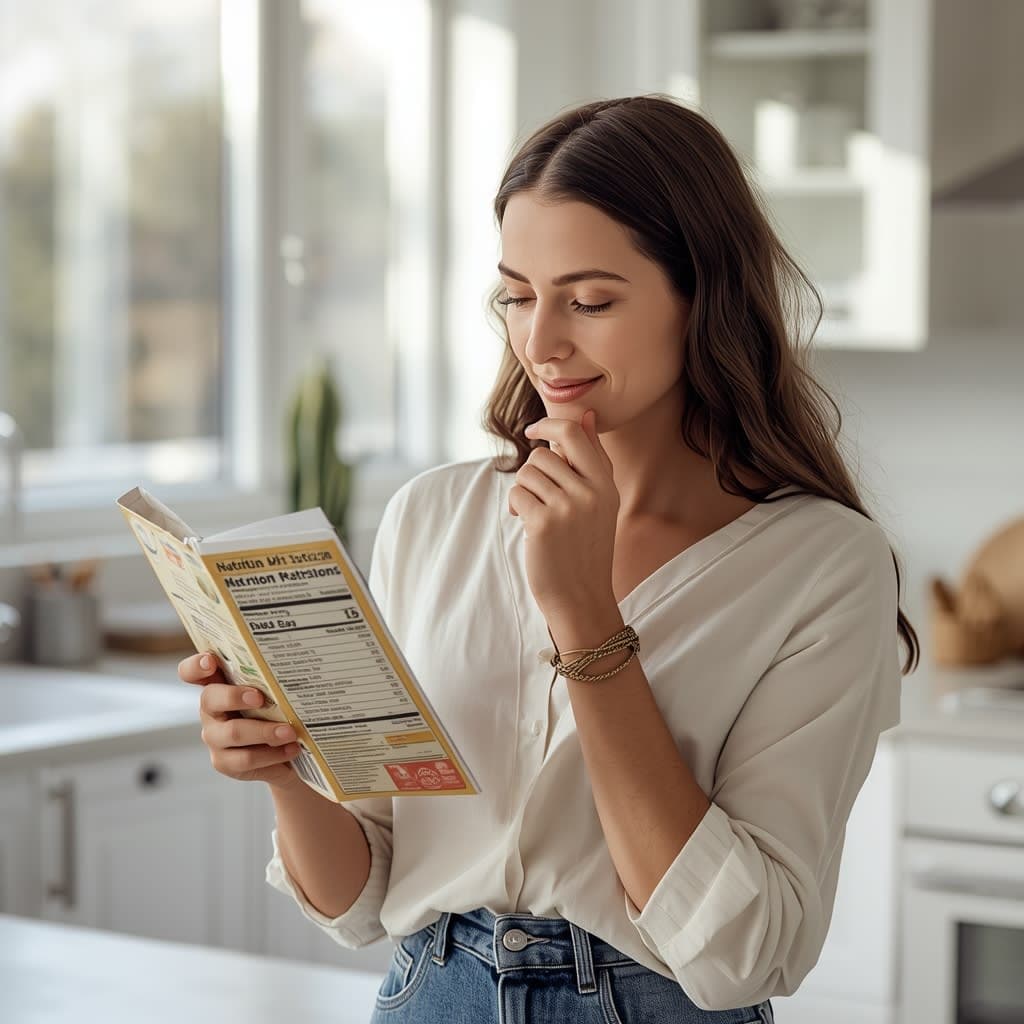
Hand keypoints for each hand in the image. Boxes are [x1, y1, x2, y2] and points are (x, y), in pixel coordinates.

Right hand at [178, 652, 302, 789]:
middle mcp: (211, 710)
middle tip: (260, 698)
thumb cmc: (278, 711)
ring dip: (265, 732)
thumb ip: (271, 680)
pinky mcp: (224, 762)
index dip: (196, 665)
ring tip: (290, 732)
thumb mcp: (274, 693)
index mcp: (219, 685)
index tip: (210, 661)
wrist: (286, 751)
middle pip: (210, 699)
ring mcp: (215, 737)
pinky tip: (291, 750)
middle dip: (234, 696)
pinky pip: (245, 759)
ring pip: (233, 732)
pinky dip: (272, 755)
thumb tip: (293, 668)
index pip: (192, 672)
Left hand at [509, 409, 618, 621]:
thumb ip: (592, 458)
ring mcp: (568, 507)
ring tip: (534, 513)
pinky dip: (516, 507)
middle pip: (542, 455)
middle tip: (538, 498)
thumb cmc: (586, 546)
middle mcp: (590, 492)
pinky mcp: (544, 523)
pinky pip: (517, 494)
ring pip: (527, 474)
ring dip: (523, 492)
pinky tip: (527, 524)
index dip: (548, 425)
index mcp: (605, 483)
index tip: (533, 430)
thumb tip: (585, 415)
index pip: (574, 433)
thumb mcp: (600, 501)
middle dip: (532, 475)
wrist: (581, 596)